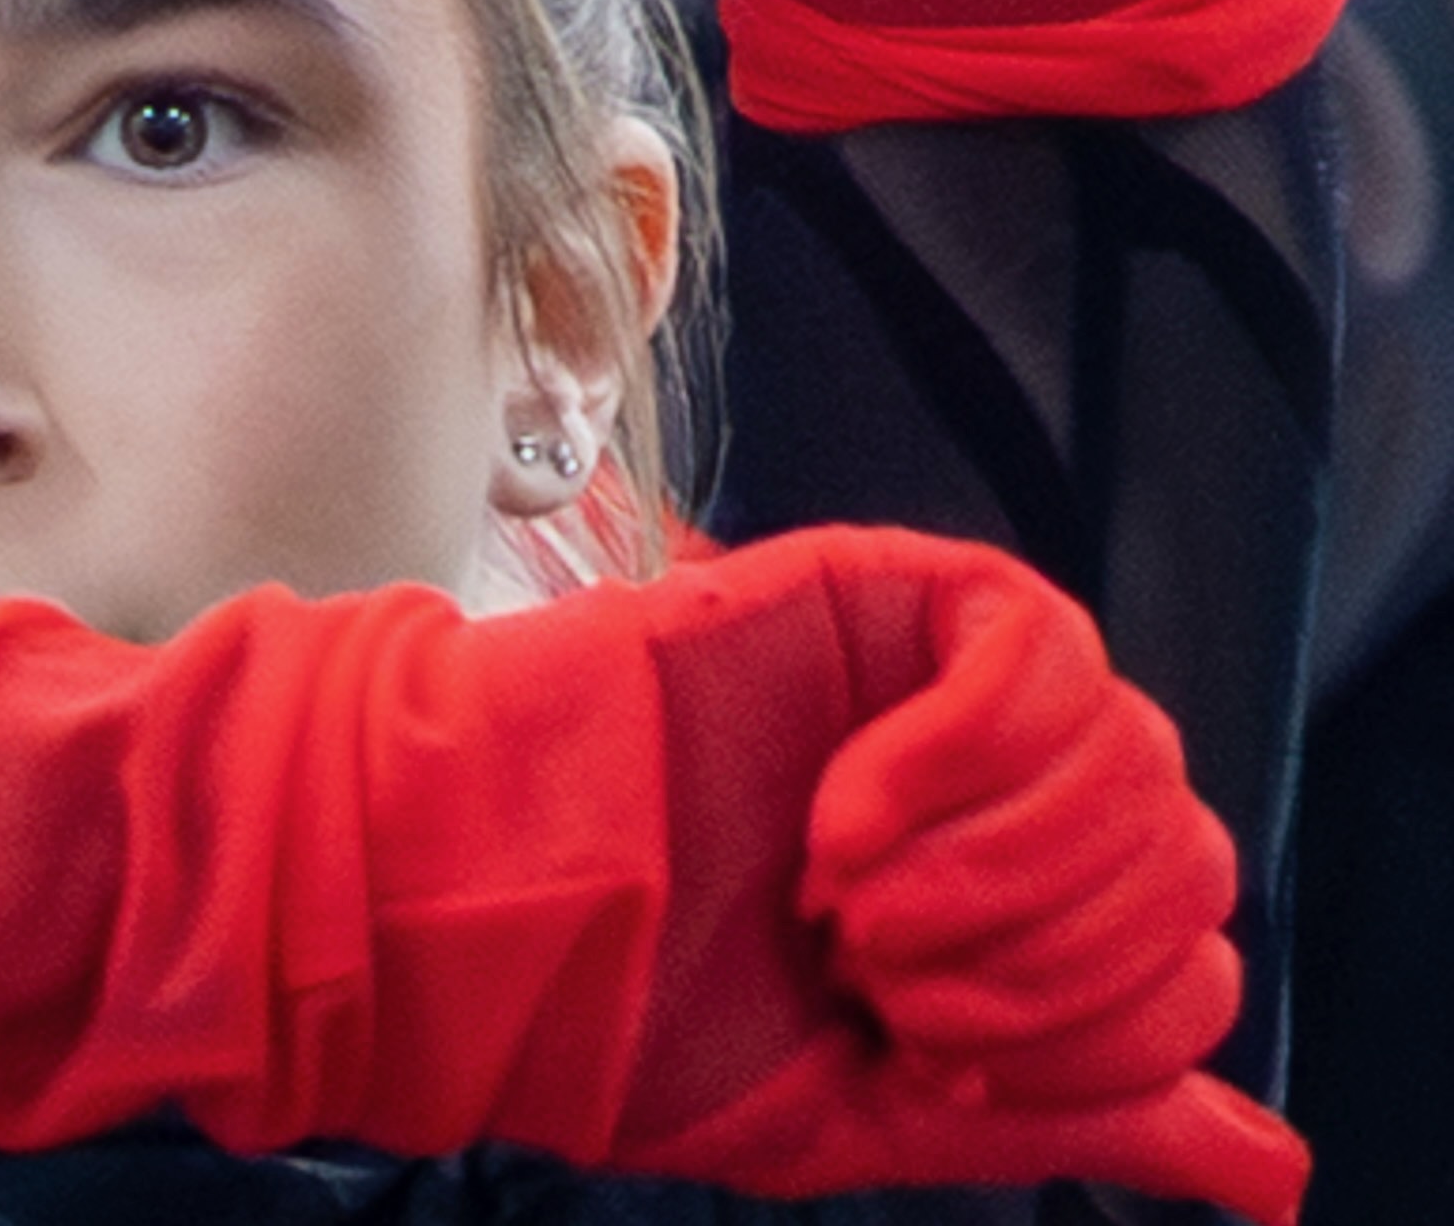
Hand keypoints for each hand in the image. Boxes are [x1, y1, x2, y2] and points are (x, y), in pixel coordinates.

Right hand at [609, 529, 1307, 1222]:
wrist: (484, 906)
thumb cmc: (634, 1005)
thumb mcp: (872, 1109)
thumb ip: (1068, 1114)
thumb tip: (1271, 1175)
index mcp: (1002, 920)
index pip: (1183, 967)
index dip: (1084, 1033)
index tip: (926, 1051)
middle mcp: (992, 799)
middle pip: (1179, 857)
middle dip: (1044, 955)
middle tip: (876, 974)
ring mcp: (940, 688)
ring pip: (1131, 753)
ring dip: (999, 862)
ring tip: (847, 898)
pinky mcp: (884, 589)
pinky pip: (1040, 641)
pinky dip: (966, 747)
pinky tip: (848, 811)